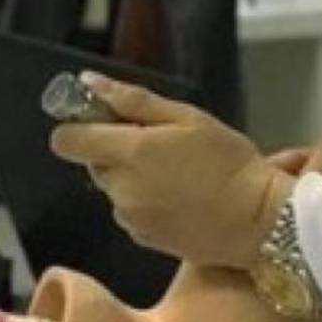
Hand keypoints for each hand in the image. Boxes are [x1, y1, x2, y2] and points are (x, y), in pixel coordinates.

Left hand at [49, 72, 292, 268]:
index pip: (66, 140)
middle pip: (94, 162)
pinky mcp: (141, 238)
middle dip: (118, 151)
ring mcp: (129, 217)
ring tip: (178, 175)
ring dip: (132, 178)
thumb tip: (89, 83)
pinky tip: (180, 198)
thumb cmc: (229, 162)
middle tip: (162, 146)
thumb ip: (134, 101)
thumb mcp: (189, 118)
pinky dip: (145, 202)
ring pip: (114, 187)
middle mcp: (120, 188)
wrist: (256, 219)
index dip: (80, 126)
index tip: (106, 121)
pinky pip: (130, 212)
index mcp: (130, 152)